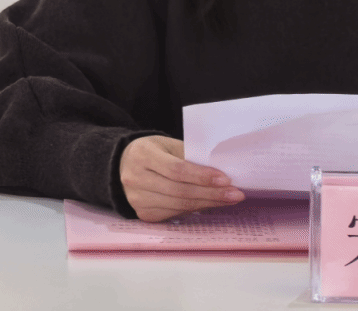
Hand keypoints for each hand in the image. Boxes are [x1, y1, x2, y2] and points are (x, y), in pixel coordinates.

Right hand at [119, 135, 244, 221]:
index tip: (226, 179)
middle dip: (211, 193)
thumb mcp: (168, 144)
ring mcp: (137, 200)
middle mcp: (136, 179)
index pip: (176, 169)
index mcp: (142, 155)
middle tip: (235, 193)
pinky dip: (195, 209)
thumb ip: (189, 155)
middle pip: (179, 191)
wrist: (123, 164)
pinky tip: (210, 204)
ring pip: (178, 205)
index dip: (202, 176)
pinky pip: (174, 213)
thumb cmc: (153, 151)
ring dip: (207, 203)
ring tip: (229, 199)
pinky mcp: (143, 214)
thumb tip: (220, 169)